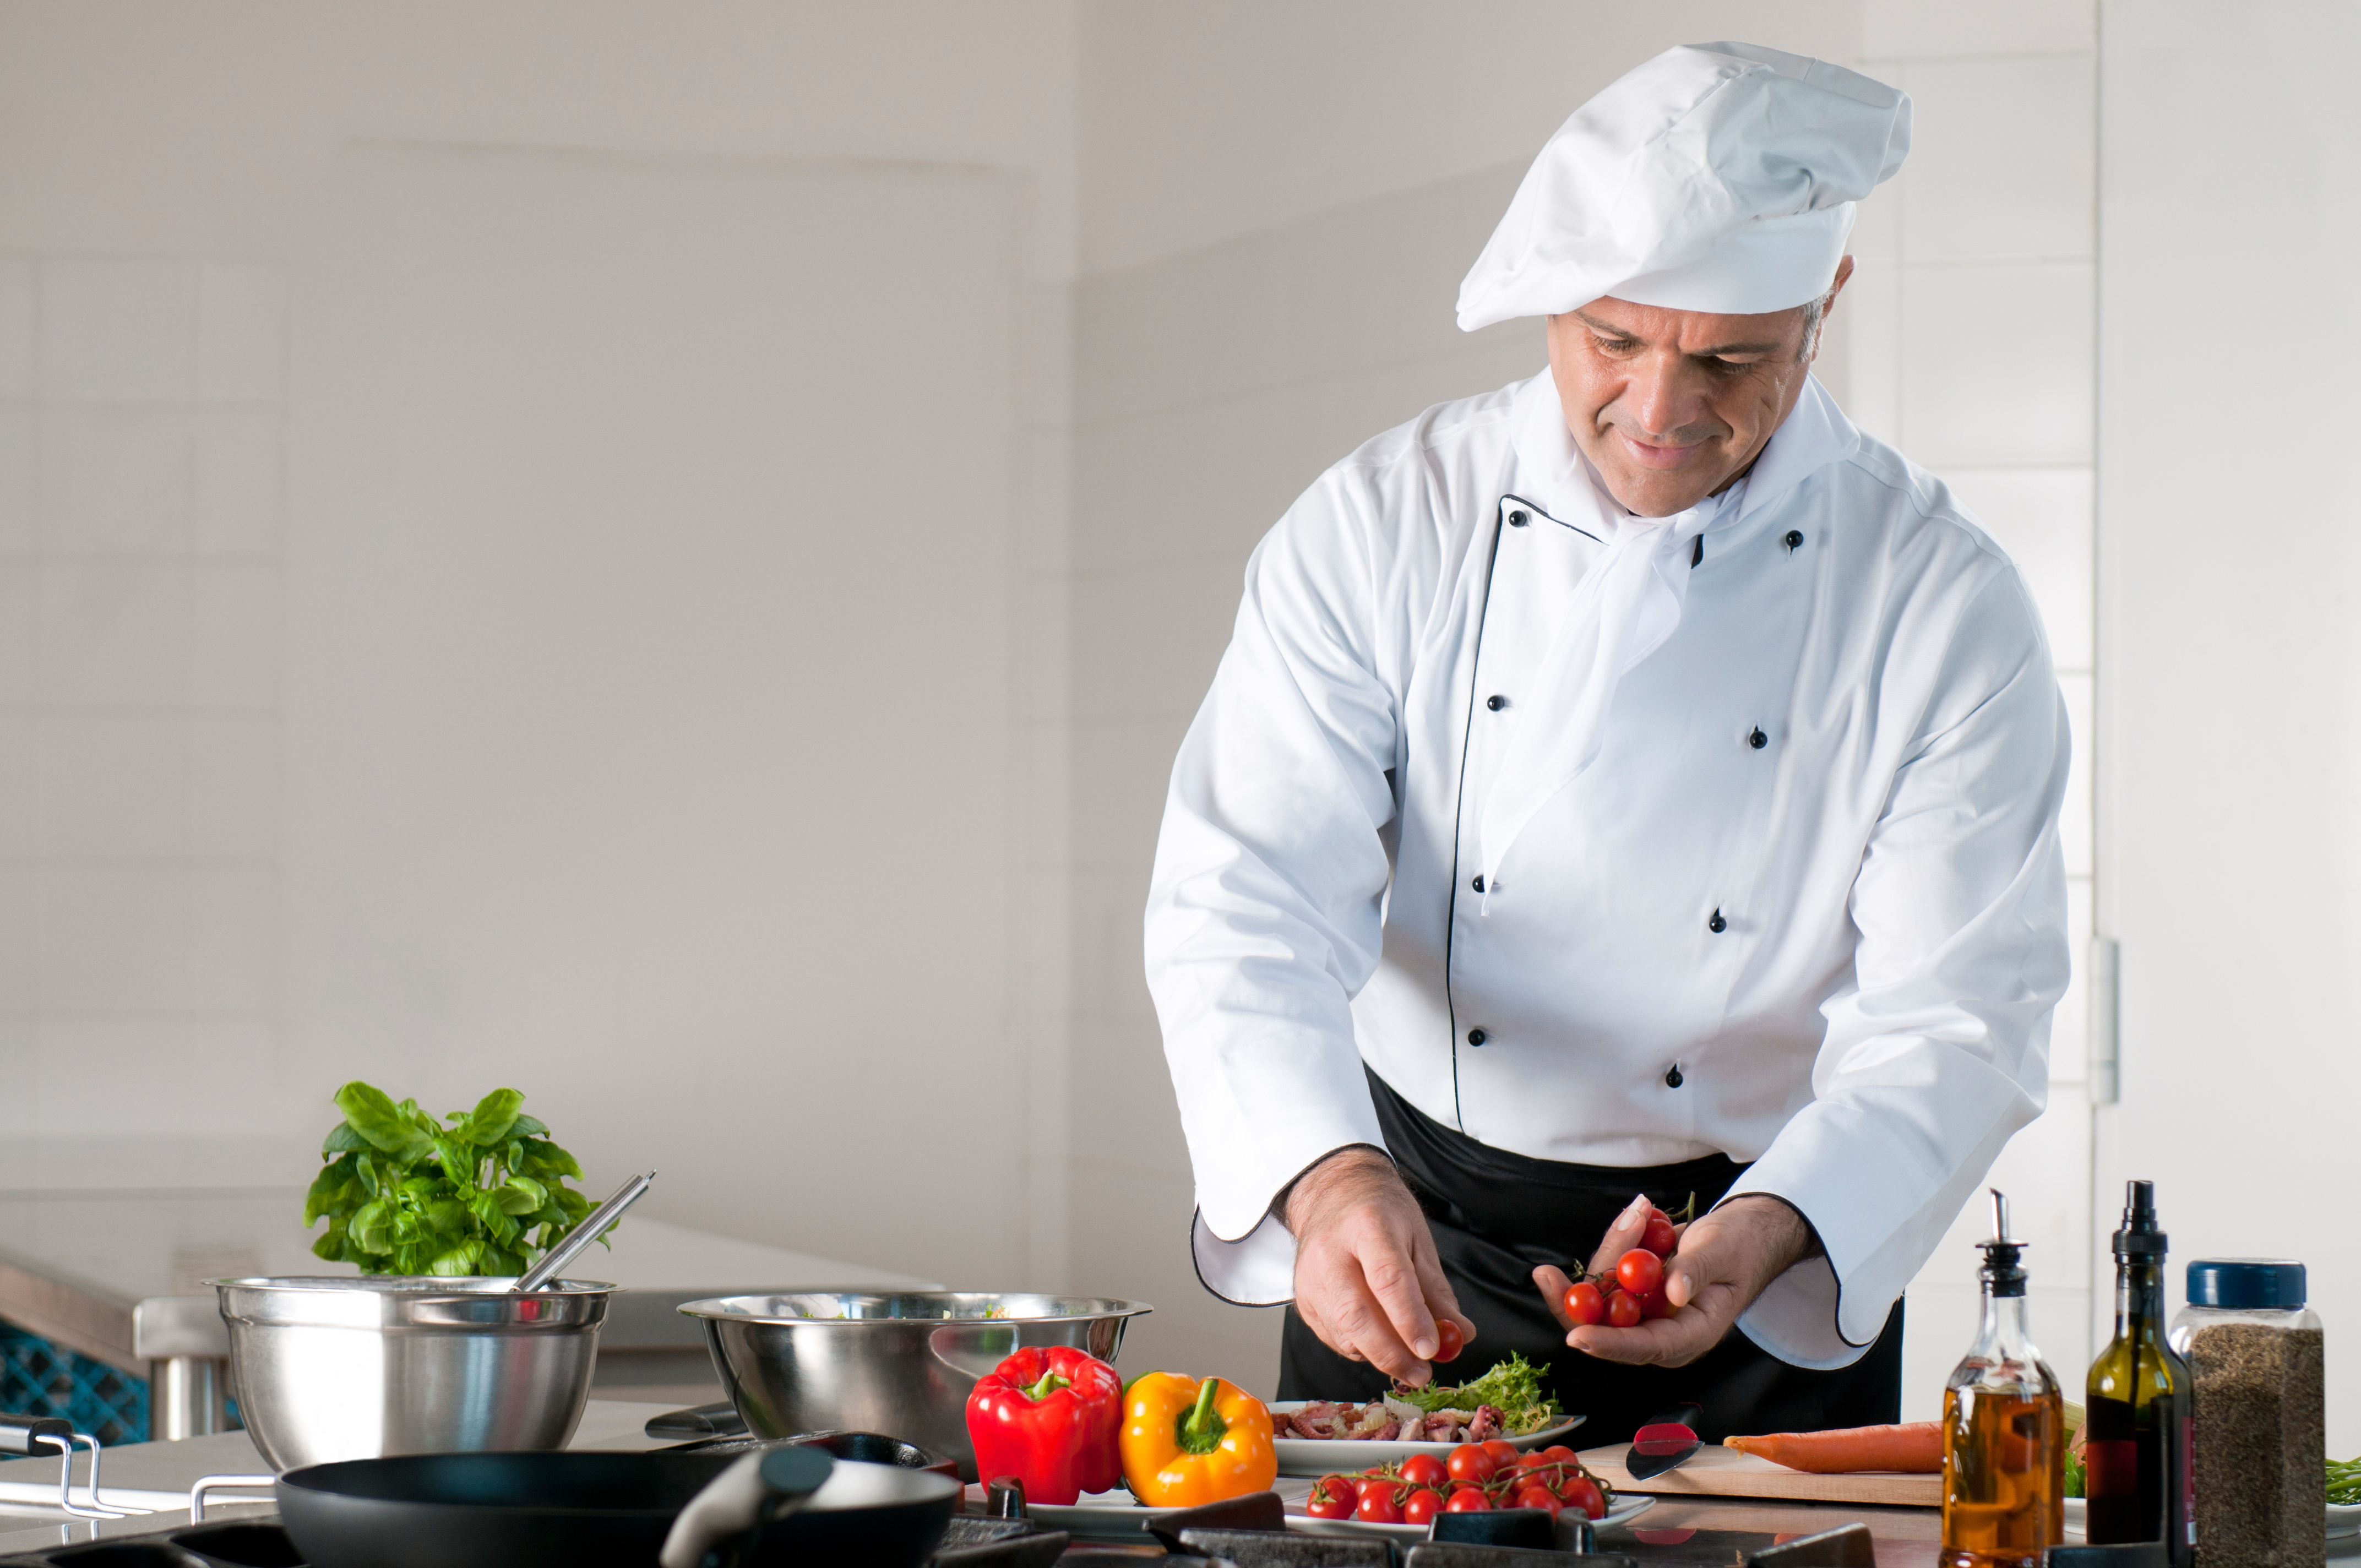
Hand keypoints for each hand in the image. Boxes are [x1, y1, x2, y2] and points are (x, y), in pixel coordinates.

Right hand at [1282, 1147, 1473, 1386]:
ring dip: (1380, 1356)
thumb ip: (1436, 1290)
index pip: (1388, 1279)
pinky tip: (1380, 1343)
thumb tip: (1460, 1334)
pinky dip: (1362, 1350)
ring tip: (1409, 1362)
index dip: (1411, 1319)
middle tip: (1422, 1373)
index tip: (1432, 1350)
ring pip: (1343, 1332)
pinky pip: (1334, 1338)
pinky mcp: (1303, 1300)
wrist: (1334, 1194)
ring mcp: (1310, 1277)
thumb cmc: (1381, 1214)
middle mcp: (1330, 1250)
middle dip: (1393, 1353)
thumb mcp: (1417, 1240)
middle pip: (1357, 1313)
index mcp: (1367, 1225)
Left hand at [1531, 1194, 1815, 1366]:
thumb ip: (1698, 1272)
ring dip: (1611, 1251)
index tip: (1576, 1336)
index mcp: (1688, 1337)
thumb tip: (1672, 1294)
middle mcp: (1660, 1330)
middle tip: (1545, 1274)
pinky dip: (1617, 1243)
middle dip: (1575, 1299)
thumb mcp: (1724, 1254)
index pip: (1642, 1348)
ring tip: (1641, 1214)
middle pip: (1604, 1327)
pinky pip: (1608, 1271)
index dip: (1608, 1344)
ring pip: (1602, 1293)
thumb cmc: (1740, 1248)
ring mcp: (1643, 1309)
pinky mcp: (1633, 1288)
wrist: (1744, 1232)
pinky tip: (1640, 1217)